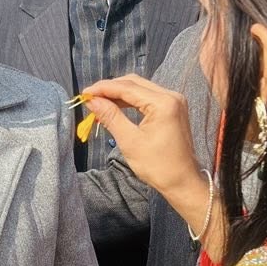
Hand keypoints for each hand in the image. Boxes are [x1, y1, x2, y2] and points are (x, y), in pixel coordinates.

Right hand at [82, 75, 213, 232]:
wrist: (183, 182)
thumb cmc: (157, 166)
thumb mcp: (130, 141)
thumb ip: (110, 117)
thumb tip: (92, 101)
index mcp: (163, 103)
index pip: (127, 87)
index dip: (103, 88)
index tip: (84, 94)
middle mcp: (171, 96)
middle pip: (134, 83)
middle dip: (110, 88)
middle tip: (90, 98)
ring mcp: (174, 101)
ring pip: (140, 88)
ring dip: (119, 94)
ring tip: (99, 102)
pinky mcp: (173, 108)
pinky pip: (147, 97)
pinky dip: (130, 100)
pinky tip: (116, 106)